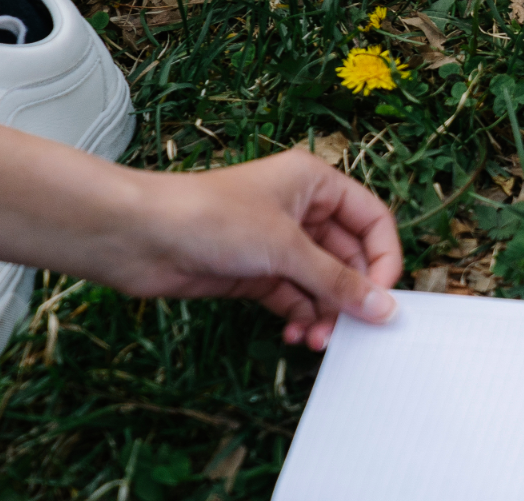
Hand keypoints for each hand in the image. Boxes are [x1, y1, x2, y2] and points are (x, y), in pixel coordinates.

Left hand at [100, 150, 403, 350]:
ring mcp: (276, 244)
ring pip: (321, 283)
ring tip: (319, 340)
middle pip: (348, 257)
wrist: (139, 237)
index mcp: (315, 183)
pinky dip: (300, 318)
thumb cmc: (210, 217)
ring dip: (325, 313)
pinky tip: (297, 336)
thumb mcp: (285, 248)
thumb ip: (337, 281)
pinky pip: (294, 298)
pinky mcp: (255, 273)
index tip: (383, 296)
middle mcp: (300, 210)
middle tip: (352, 330)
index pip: (371, 220)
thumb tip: (383, 307)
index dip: (384, 258)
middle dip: (351, 294)